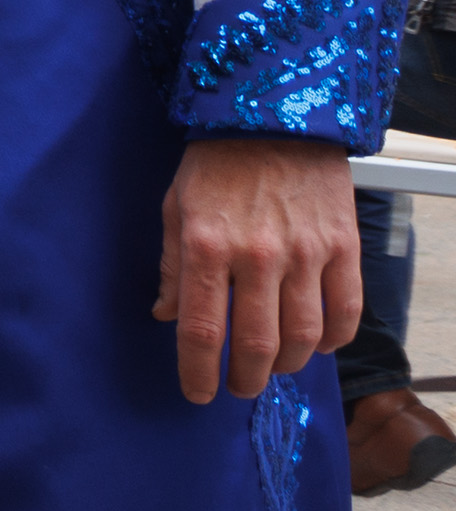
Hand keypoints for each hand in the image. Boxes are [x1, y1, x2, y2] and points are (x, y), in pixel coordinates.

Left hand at [154, 136, 361, 403]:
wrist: (275, 118)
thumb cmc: (216, 164)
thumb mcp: (175, 208)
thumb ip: (172, 266)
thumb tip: (165, 315)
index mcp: (206, 247)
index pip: (202, 331)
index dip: (198, 372)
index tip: (198, 393)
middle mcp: (256, 256)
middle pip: (257, 344)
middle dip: (246, 379)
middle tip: (239, 387)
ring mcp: (305, 252)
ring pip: (304, 336)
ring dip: (288, 365)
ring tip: (275, 368)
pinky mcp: (342, 246)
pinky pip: (345, 310)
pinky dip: (333, 339)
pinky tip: (317, 345)